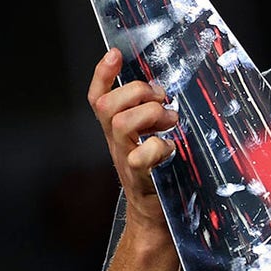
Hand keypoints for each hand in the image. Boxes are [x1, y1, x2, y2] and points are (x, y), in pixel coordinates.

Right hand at [87, 49, 177, 234]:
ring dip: (149, 115)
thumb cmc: (159, 173)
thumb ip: (152, 114)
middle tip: (162, 100)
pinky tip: (171, 149)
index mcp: (118, 130)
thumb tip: (167, 88)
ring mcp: (125, 159)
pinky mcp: (140, 178)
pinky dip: (158, 147)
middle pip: (107, 105)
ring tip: (169, 121)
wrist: (155, 216)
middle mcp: (116, 142)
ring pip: (121, 124)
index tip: (115, 54)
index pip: (98, 97)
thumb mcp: (151, 138)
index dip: (102, 74)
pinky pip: (139, 157)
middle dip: (136, 92)